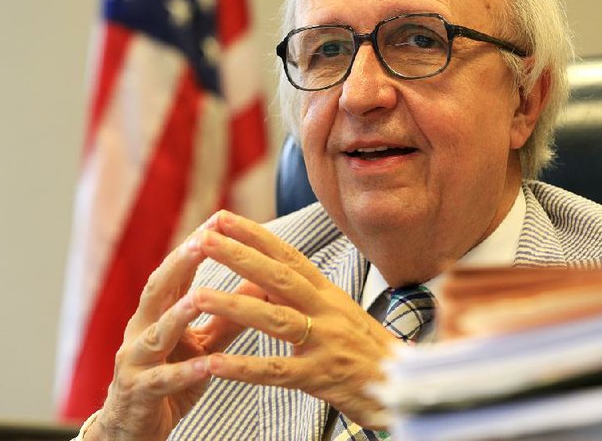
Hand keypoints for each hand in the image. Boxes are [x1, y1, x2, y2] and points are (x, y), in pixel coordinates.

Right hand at [87, 221, 263, 440]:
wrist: (133, 429)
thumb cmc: (170, 378)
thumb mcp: (202, 344)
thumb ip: (227, 317)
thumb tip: (260, 283)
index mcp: (157, 313)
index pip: (176, 272)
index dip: (195, 245)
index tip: (218, 220)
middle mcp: (141, 330)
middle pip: (156, 291)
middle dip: (177, 265)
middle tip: (200, 242)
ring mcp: (135, 361)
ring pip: (154, 334)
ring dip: (176, 316)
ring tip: (197, 300)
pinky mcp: (139, 393)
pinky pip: (163, 382)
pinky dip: (185, 372)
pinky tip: (207, 366)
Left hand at [193, 210, 397, 428]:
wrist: (404, 384)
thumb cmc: (366, 348)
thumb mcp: (337, 312)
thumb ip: (302, 294)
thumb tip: (264, 274)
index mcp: (327, 292)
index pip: (287, 256)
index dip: (254, 235)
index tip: (223, 217)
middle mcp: (326, 310)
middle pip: (277, 277)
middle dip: (238, 256)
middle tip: (203, 239)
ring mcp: (325, 342)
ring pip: (274, 319)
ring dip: (234, 306)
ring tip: (197, 297)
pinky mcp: (321, 377)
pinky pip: (276, 371)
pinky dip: (244, 367)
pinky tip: (214, 364)